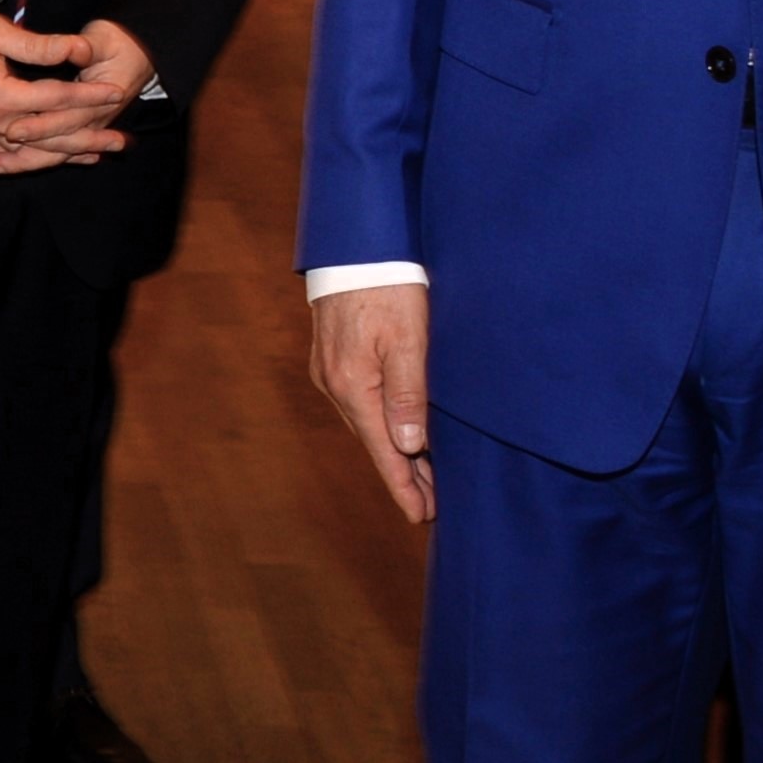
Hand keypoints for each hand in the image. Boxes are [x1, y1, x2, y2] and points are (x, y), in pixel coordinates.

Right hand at [0, 17, 151, 174]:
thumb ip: (38, 46)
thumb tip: (77, 49)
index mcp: (5, 98)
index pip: (58, 98)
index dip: (89, 94)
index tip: (116, 91)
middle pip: (53, 136)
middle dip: (90, 137)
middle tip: (123, 141)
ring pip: (36, 149)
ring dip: (70, 152)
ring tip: (100, 154)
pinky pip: (17, 150)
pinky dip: (41, 155)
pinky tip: (58, 156)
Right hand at [306, 280, 435, 523]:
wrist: (355, 246)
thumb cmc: (389, 286)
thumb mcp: (409, 338)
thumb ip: (409, 393)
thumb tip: (407, 445)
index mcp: (354, 385)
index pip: (383, 450)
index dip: (404, 486)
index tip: (422, 516)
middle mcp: (335, 385)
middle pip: (374, 442)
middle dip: (404, 473)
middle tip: (433, 503)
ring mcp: (330, 372)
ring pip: (367, 424)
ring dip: (395, 449)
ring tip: (424, 474)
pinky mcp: (333, 359)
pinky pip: (360, 404)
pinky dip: (382, 424)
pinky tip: (399, 430)